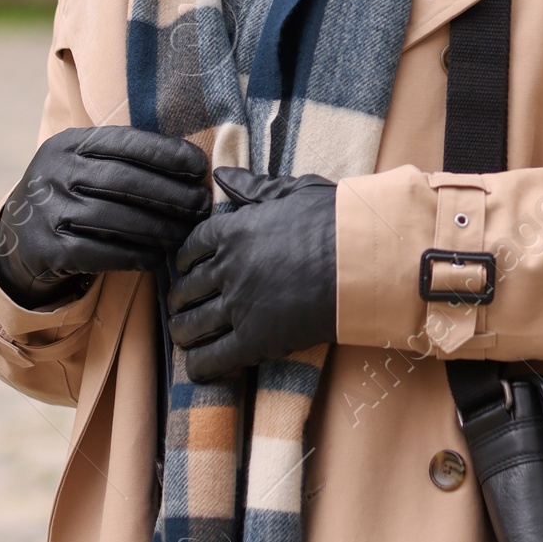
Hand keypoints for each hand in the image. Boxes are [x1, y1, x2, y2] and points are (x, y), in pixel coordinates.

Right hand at [0, 125, 210, 307]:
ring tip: (185, 233)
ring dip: (158, 227)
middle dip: (171, 193)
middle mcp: (53, 172)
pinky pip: (100, 253)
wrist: (16, 237)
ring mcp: (47, 211)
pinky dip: (134, 255)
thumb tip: (191, 165)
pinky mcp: (46, 249)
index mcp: (68, 144)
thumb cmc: (70, 195)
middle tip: (201, 204)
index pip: (125, 142)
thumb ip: (123, 160)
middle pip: (125, 181)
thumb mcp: (83, 165)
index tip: (200, 166)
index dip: (167, 153)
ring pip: (115, 218)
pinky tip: (156, 257)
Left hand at [168, 167, 336, 377]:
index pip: (193, 246)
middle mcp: (229, 268)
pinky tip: (197, 366)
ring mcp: (240, 305)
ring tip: (184, 336)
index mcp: (235, 231)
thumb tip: (221, 175)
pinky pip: (213, 358)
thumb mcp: (293, 191)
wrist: (361, 261)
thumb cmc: (335, 221)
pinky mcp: (255, 340)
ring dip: (183, 332)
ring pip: (193, 325)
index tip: (186, 267)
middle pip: (188, 288)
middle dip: (180, 299)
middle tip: (181, 306)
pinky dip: (199, 365)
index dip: (185, 259)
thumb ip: (254, 188)